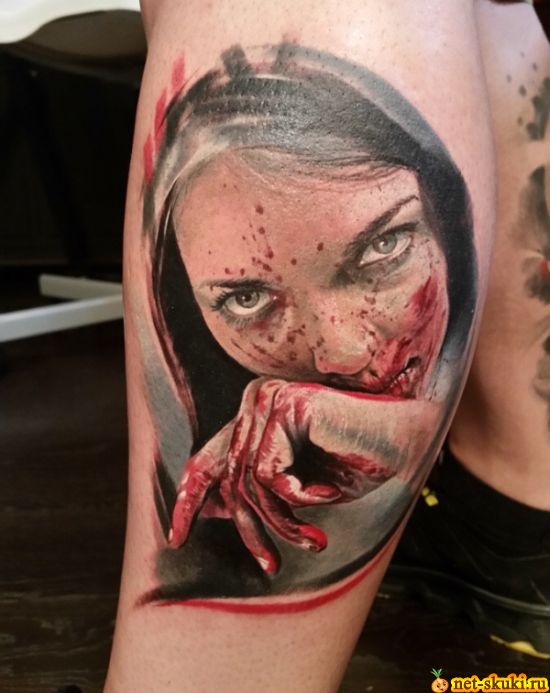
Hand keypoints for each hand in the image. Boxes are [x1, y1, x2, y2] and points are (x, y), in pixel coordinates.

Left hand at [168, 378, 417, 572]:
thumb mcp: (302, 485)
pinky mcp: (284, 405)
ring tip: (316, 540)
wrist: (406, 436)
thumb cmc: (360, 460)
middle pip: (230, 482)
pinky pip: (270, 476)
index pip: (207, 461)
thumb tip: (216, 509)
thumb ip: (261, 489)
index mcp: (255, 420)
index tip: (177, 538)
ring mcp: (266, 400)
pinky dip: (301, 498)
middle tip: (271, 565)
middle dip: (250, 531)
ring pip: (250, 485)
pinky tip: (328, 496)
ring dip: (285, 525)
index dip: (189, 501)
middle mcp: (254, 403)